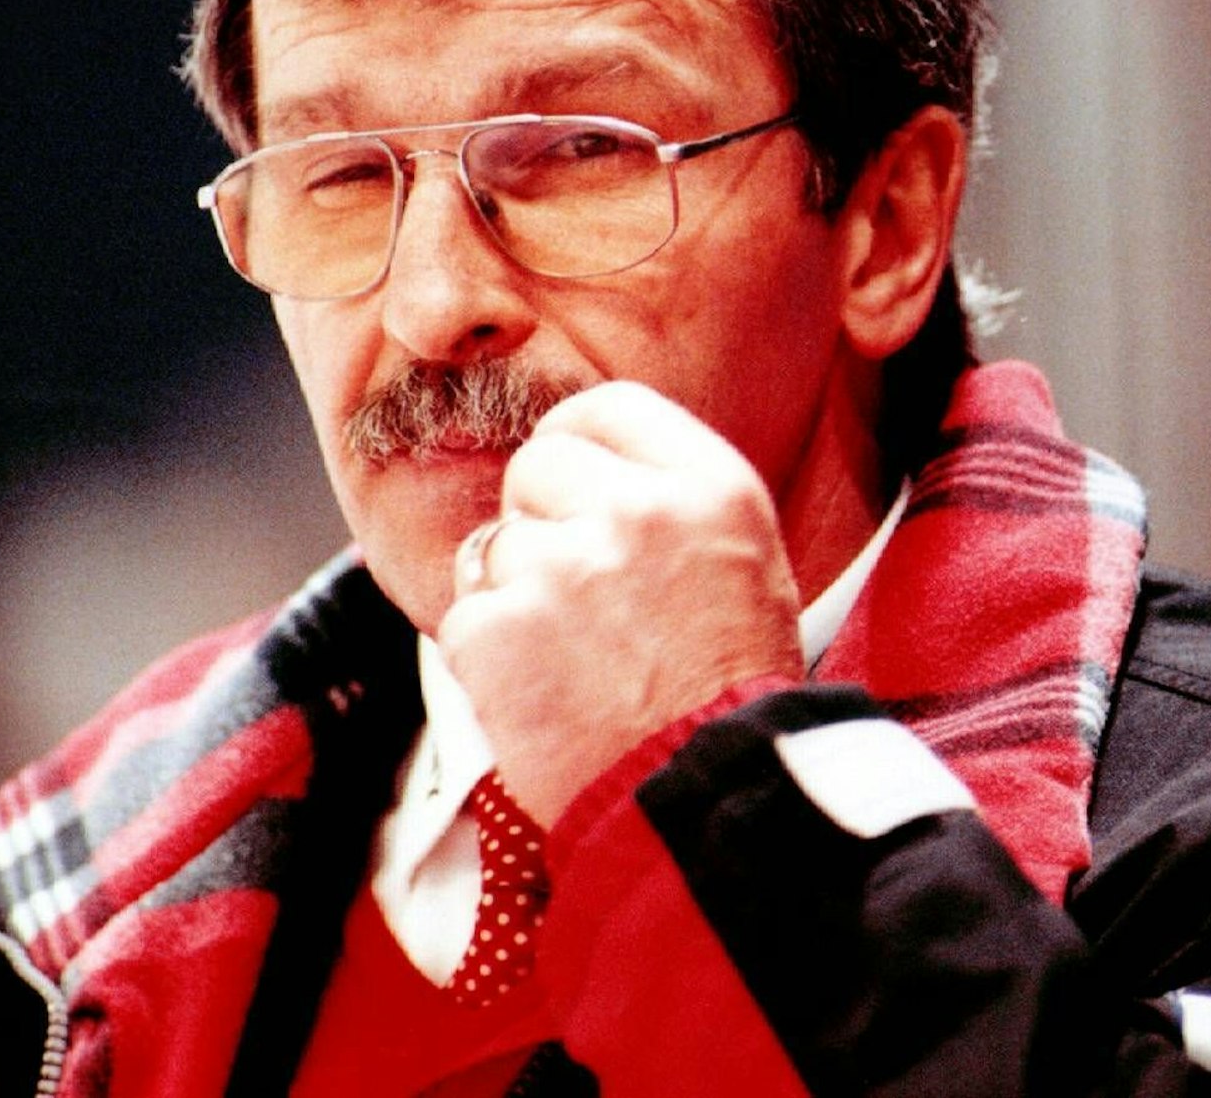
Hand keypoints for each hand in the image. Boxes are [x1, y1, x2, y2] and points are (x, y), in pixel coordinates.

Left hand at [437, 380, 804, 826]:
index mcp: (709, 487)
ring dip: (516, 593)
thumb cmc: (730, 691)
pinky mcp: (500, 630)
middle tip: (577, 590)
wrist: (708, 802)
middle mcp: (637, 512)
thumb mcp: (742, 561)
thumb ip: (670, 499)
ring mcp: (563, 569)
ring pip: (496, 543)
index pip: (607, 409)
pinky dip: (490, 656)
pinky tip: (544, 693)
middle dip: (540, 517)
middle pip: (536, 464)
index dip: (576, 441)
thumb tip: (587, 463)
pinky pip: (468, 614)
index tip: (571, 482)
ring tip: (573, 658)